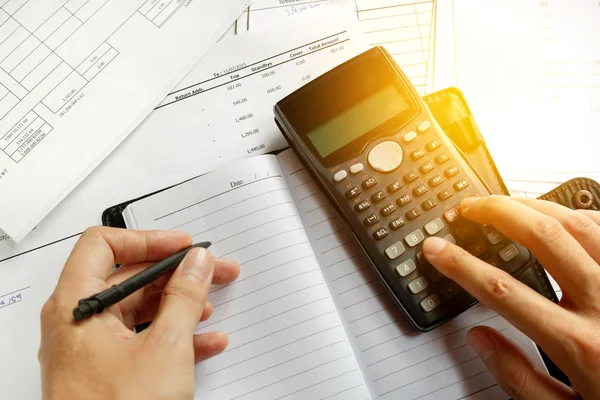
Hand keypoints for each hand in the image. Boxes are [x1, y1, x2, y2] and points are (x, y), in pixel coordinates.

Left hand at [38, 227, 239, 399]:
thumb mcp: (165, 348)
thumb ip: (184, 296)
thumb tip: (196, 263)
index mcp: (76, 307)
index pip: (104, 246)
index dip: (147, 238)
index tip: (182, 244)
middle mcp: (78, 324)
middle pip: (129, 278)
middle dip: (176, 274)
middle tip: (212, 270)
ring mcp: (93, 350)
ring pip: (140, 310)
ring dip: (180, 304)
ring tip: (213, 303)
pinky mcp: (108, 373)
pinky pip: (143, 339)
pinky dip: (175, 335)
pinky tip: (205, 341)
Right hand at [423, 196, 599, 399]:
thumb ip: (518, 377)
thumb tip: (480, 339)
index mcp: (579, 343)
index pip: (502, 290)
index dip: (460, 264)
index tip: (438, 249)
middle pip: (543, 236)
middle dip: (496, 212)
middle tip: (468, 209)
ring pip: (579, 222)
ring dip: (534, 204)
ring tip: (505, 203)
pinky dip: (578, 215)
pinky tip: (558, 216)